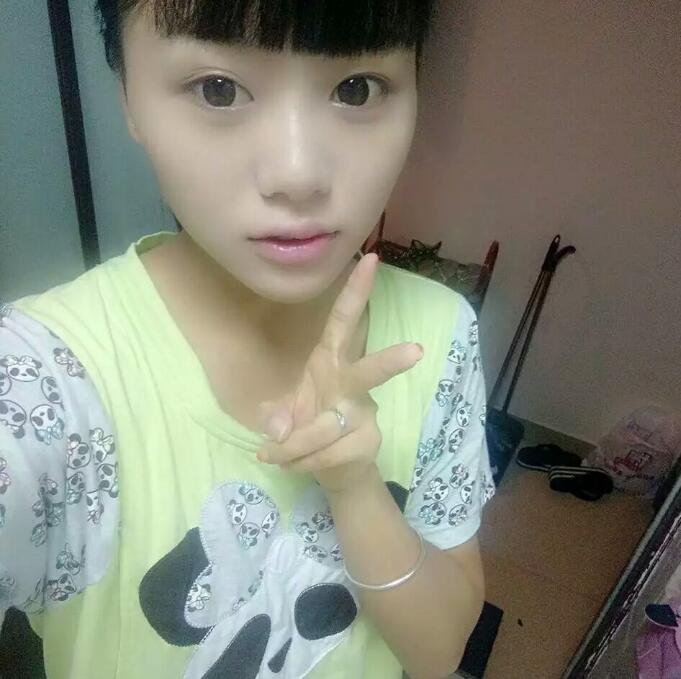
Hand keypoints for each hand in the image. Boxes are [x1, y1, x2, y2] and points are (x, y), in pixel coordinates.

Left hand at [255, 253, 423, 493]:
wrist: (332, 469)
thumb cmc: (308, 426)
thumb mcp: (284, 414)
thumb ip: (276, 414)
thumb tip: (275, 428)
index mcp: (329, 363)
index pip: (343, 322)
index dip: (356, 292)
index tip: (371, 259)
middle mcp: (349, 383)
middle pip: (369, 371)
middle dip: (390, 363)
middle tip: (416, 352)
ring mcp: (363, 414)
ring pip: (324, 428)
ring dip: (293, 447)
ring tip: (275, 454)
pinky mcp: (367, 442)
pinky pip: (324, 454)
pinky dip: (300, 463)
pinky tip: (297, 464)